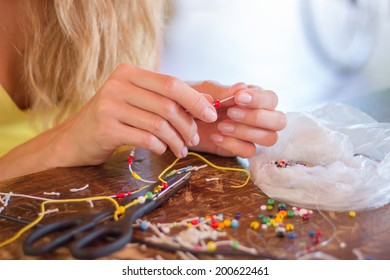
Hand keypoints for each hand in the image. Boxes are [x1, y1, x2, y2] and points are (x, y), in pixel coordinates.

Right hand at [51, 64, 217, 166]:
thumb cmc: (113, 119)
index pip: (171, 83)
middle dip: (188, 125)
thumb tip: (207, 103)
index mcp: (128, 72)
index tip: (212, 116)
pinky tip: (162, 150)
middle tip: (195, 139)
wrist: (74, 140)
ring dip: (177, 140)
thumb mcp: (136, 101)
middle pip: (168, 104)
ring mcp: (109, 106)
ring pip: (159, 124)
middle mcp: (117, 84)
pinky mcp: (105, 128)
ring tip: (181, 150)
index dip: (196, 100)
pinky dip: (160, 147)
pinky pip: (146, 138)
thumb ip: (165, 99)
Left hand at [189, 81, 286, 157]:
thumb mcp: (206, 90)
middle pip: (279, 121)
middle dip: (257, 117)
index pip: (272, 99)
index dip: (259, 100)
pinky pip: (250, 151)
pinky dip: (233, 145)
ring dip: (246, 132)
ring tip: (221, 126)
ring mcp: (251, 134)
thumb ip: (223, 90)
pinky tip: (216, 136)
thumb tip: (242, 87)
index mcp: (254, 97)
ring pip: (269, 138)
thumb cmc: (196, 99)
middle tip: (231, 113)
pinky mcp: (241, 148)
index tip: (239, 98)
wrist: (180, 117)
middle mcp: (258, 116)